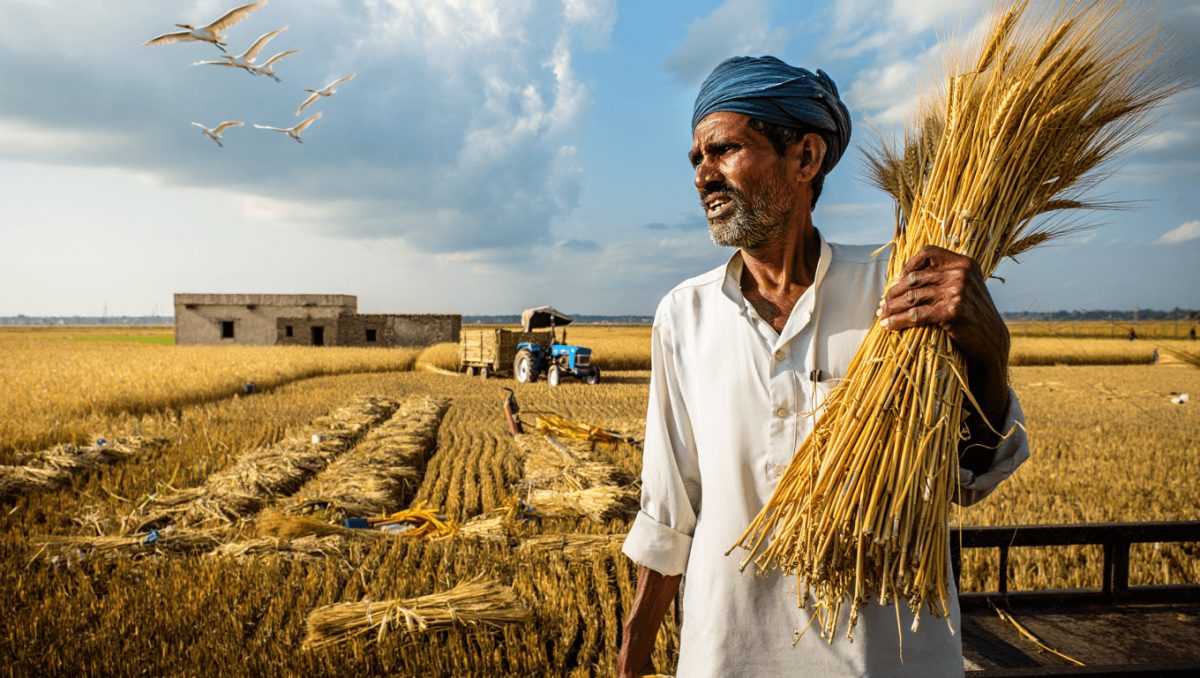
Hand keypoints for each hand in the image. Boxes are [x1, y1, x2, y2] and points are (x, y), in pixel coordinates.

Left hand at [878, 246, 1010, 460]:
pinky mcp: (951, 312)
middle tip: (882, 304)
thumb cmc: (973, 315)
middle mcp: (961, 274)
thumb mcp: (966, 288)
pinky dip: (897, 321)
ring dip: (891, 307)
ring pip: (911, 297)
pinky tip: (888, 326)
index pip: (928, 253)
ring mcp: (957, 292)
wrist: (992, 342)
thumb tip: (905, 276)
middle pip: (914, 278)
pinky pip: (915, 315)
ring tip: (882, 315)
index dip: (908, 265)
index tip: (898, 280)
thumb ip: (945, 276)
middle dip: (894, 292)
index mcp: (965, 263)